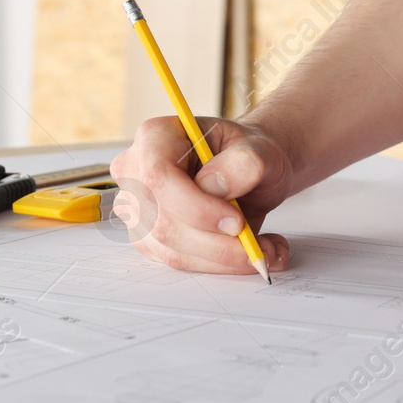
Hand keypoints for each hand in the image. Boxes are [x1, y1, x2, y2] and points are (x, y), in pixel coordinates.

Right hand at [109, 116, 294, 274]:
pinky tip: (249, 253)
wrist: (249, 174)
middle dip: (218, 244)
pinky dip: (220, 265)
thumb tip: (214, 186)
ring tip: (265, 250)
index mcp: (156, 137)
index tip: (237, 223)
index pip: (159, 178)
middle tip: (262, 246)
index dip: (196, 208)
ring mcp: (139, 210)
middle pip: (164, 224)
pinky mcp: (150, 239)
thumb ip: (244, 162)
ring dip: (225, 259)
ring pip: (173, 251)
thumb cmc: (248, 156)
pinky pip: (181, 262)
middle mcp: (137, 173)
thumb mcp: (261, 149)